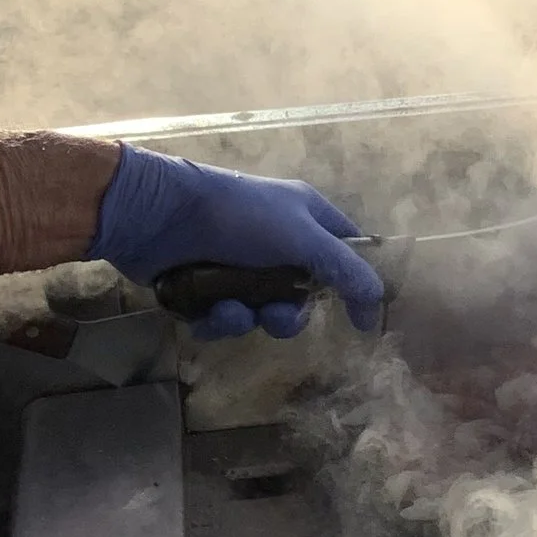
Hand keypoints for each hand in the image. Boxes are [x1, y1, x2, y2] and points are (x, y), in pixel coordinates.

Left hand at [91, 147, 384, 339]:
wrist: (158, 215)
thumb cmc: (239, 217)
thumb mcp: (302, 236)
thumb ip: (344, 268)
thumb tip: (378, 300)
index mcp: (304, 218)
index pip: (345, 252)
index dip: (354, 285)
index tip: (360, 321)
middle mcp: (275, 242)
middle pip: (300, 296)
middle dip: (287, 314)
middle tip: (275, 316)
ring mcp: (238, 265)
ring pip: (260, 312)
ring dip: (247, 318)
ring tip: (228, 309)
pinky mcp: (204, 287)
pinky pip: (225, 320)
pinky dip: (217, 321)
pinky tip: (205, 313)